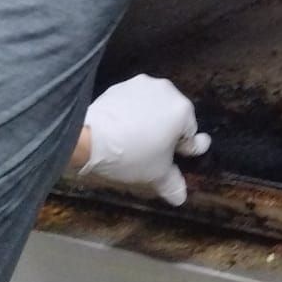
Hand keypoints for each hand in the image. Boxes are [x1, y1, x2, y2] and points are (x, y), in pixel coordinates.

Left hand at [79, 75, 209, 207]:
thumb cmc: (131, 155)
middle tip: (152, 151)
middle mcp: (167, 91)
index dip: (184, 150)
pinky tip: (122, 128)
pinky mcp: (121, 86)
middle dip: (166, 133)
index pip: (191, 134)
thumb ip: (173, 184)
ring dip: (150, 120)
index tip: (177, 155)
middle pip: (173, 118)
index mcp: (182, 111)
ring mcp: (143, 85)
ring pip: (154, 107)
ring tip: (135, 139)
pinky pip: (133, 101)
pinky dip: (132, 112)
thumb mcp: (156, 175)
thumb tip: (181, 196)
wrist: (89, 138)